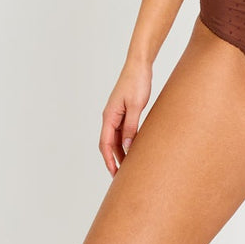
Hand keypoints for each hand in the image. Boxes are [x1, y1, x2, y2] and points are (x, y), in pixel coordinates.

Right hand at [99, 59, 153, 174]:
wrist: (139, 66)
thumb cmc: (137, 82)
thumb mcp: (136, 106)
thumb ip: (131, 126)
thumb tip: (127, 146)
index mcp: (109, 116)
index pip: (105, 144)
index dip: (109, 160)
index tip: (115, 174)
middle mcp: (110, 117)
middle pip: (109, 144)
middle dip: (114, 160)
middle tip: (122, 177)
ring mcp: (116, 114)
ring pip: (116, 139)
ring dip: (120, 152)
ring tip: (129, 167)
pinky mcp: (124, 111)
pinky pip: (122, 131)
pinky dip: (126, 142)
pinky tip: (134, 149)